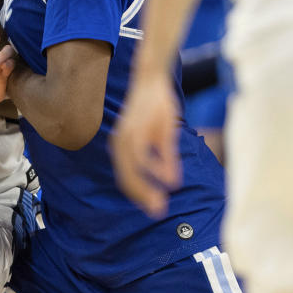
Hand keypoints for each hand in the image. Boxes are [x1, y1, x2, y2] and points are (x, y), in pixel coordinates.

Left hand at [111, 71, 181, 217]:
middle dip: (142, 198)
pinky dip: (157, 170)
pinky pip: (145, 156)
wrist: (150, 79)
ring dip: (147, 189)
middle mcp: (120, 144)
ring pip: (134, 171)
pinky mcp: (139, 130)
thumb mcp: (161, 136)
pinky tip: (169, 181)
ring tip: (160, 203)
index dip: (139, 195)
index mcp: (122, 148)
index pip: (126, 179)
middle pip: (127, 179)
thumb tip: (172, 182)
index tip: (153, 209)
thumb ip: (164, 158)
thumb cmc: (155, 107)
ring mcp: (127, 137)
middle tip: (157, 213)